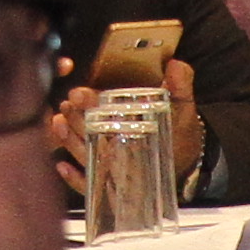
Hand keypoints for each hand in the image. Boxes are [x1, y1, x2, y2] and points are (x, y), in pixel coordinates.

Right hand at [55, 57, 206, 202]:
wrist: (188, 157)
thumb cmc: (178, 129)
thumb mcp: (180, 106)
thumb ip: (179, 86)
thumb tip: (176, 66)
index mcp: (120, 113)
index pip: (96, 104)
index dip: (85, 99)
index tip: (79, 95)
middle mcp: (108, 134)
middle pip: (84, 126)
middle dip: (72, 116)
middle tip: (67, 109)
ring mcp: (107, 158)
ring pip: (81, 150)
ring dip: (68, 139)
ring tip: (60, 129)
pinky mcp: (110, 182)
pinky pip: (88, 183)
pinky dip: (74, 177)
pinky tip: (64, 167)